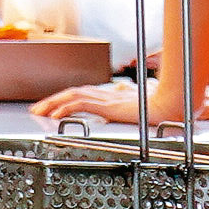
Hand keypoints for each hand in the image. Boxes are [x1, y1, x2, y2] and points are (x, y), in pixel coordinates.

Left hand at [32, 75, 197, 130]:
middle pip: (73, 92)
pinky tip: (58, 115)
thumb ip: (126, 104)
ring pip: (73, 96)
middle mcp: (107, 95)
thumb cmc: (160, 107)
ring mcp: (108, 100)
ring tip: (40, 111)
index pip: (81, 93)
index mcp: (112, 96)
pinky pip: (84, 105)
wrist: (173, 107)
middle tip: (36, 108)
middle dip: (51, 100)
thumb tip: (120, 103)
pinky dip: (68, 109)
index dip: (64, 98)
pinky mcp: (111, 106)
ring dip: (54, 104)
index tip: (50, 106)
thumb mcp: (138, 107)